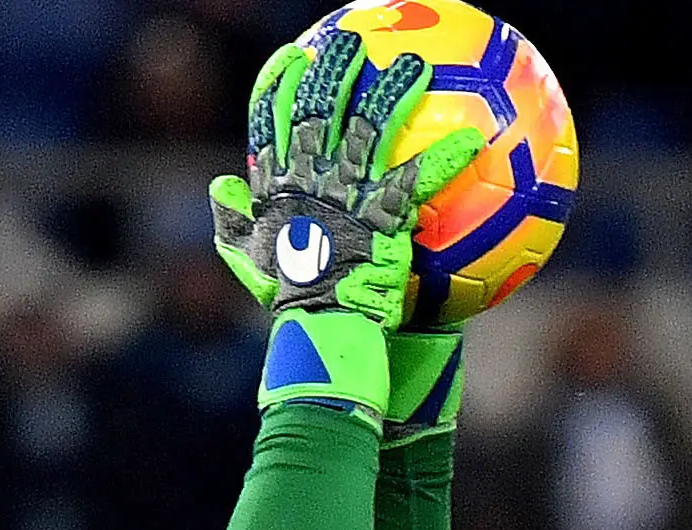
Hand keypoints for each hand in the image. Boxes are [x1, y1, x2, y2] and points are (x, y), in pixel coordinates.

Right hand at [210, 31, 480, 330]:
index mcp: (278, 184)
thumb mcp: (248, 258)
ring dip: (393, 91)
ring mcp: (348, 193)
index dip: (280, 84)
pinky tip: (472, 142)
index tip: (293, 57)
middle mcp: (310, 178)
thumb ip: (232, 220)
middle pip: (319, 107)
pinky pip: (419, 179)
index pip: (271, 120)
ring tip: (414, 64)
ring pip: (370, 128)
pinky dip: (445, 160)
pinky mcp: (384, 215)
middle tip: (352, 42)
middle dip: (335, 68)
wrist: (320, 325)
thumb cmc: (289, 299)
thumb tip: (219, 186)